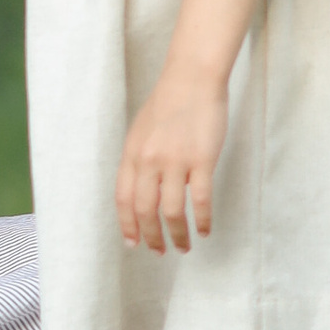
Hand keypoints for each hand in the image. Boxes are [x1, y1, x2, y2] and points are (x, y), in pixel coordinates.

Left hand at [117, 71, 227, 254]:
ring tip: (184, 246)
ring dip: (177, 234)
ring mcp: (175, 160)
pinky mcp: (202, 159)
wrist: (192, 78)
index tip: (133, 244)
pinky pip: (200, 199)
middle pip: (145, 210)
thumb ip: (139, 161)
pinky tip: (205, 230)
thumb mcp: (141, 131)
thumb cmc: (168, 103)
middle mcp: (149, 160)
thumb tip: (141, 193)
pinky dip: (203, 220)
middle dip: (152, 237)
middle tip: (160, 252)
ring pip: (172, 211)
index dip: (127, 225)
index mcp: (132, 153)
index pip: (123, 199)